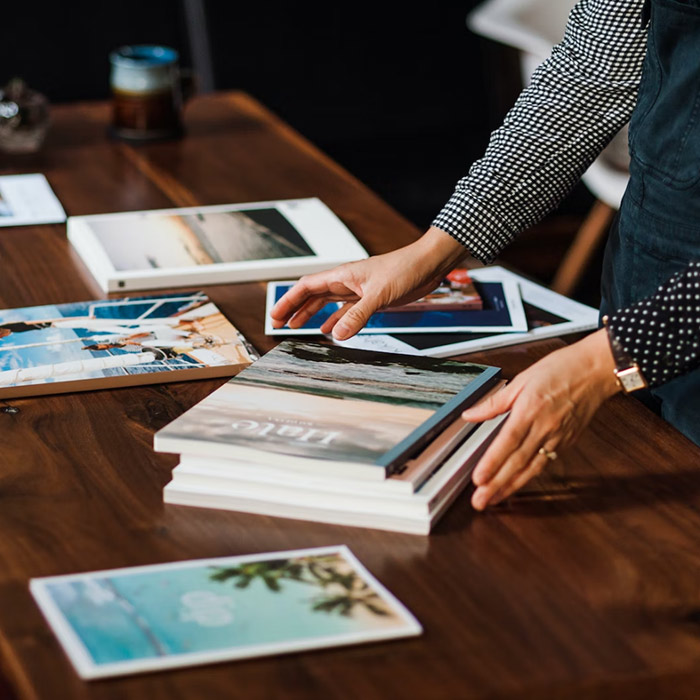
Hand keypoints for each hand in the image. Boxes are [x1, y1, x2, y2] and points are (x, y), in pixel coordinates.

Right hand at [269, 226, 470, 339]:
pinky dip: (335, 320)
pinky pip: (345, 311)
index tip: (276, 315)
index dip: (289, 300)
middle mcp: (346, 282)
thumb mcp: (379, 295)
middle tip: (278, 323)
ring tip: (296, 327)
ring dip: (311, 315)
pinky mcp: (370, 298)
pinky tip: (330, 331)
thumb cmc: (405, 269)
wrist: (427, 265)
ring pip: (326, 303)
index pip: (306, 287)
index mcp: (342, 275)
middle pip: (312, 295)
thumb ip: (358, 315)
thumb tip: (337, 335)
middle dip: (294, 308)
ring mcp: (357, 290)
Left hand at [462, 329, 620, 509]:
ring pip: (532, 468)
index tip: (479, 479)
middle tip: (480, 501)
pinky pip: (545, 463)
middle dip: (497, 484)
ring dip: (512, 486)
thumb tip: (471, 414)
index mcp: (530, 410)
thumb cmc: (561, 370)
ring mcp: (557, 438)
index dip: (493, 463)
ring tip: (495, 500)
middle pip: (518, 462)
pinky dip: (530, 477)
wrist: (595, 371)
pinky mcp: (566, 442)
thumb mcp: (521, 380)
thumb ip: (494, 403)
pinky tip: (517, 484)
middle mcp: (544, 428)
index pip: (508, 442)